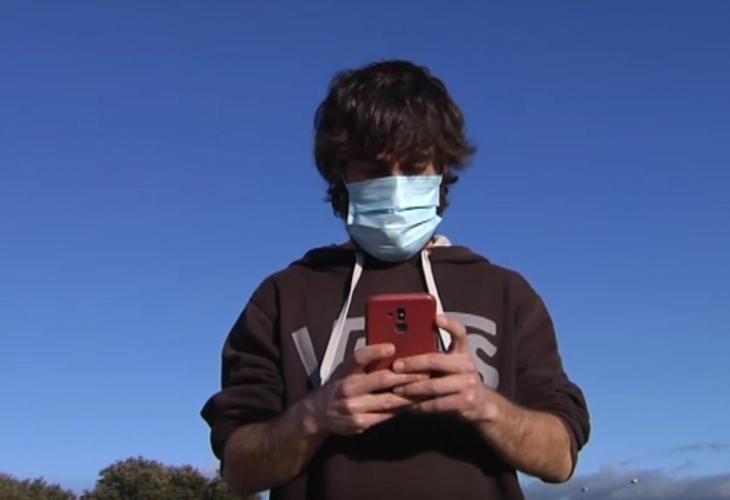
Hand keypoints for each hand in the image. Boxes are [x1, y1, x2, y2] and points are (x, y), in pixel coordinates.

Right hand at [306, 343, 426, 435]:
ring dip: (409, 394)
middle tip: (425, 371)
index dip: (375, 351)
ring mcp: (355, 408)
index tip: (392, 347)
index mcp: (345, 372)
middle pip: (381, 380)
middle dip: (406, 376)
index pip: (359, 358)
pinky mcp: (360, 423)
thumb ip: (365, 363)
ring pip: (389, 400)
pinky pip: (386, 415)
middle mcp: (348, 389)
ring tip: (426, 388)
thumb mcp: (345, 369)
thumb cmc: (338, 386)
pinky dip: (401, 409)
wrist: (319, 413)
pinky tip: (413, 403)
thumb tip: (392, 351)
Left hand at [391, 315, 500, 422]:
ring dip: (412, 388)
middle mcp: (467, 365)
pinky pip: (437, 404)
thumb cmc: (458, 381)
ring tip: (396, 390)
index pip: (460, 333)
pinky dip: (420, 405)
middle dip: (413, 363)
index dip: (449, 324)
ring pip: (433, 385)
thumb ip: (436, 357)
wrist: (482, 404)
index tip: (435, 318)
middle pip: (436, 360)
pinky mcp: (466, 402)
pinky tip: (409, 405)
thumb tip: (405, 350)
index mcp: (463, 352)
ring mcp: (468, 384)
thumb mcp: (453, 365)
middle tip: (396, 366)